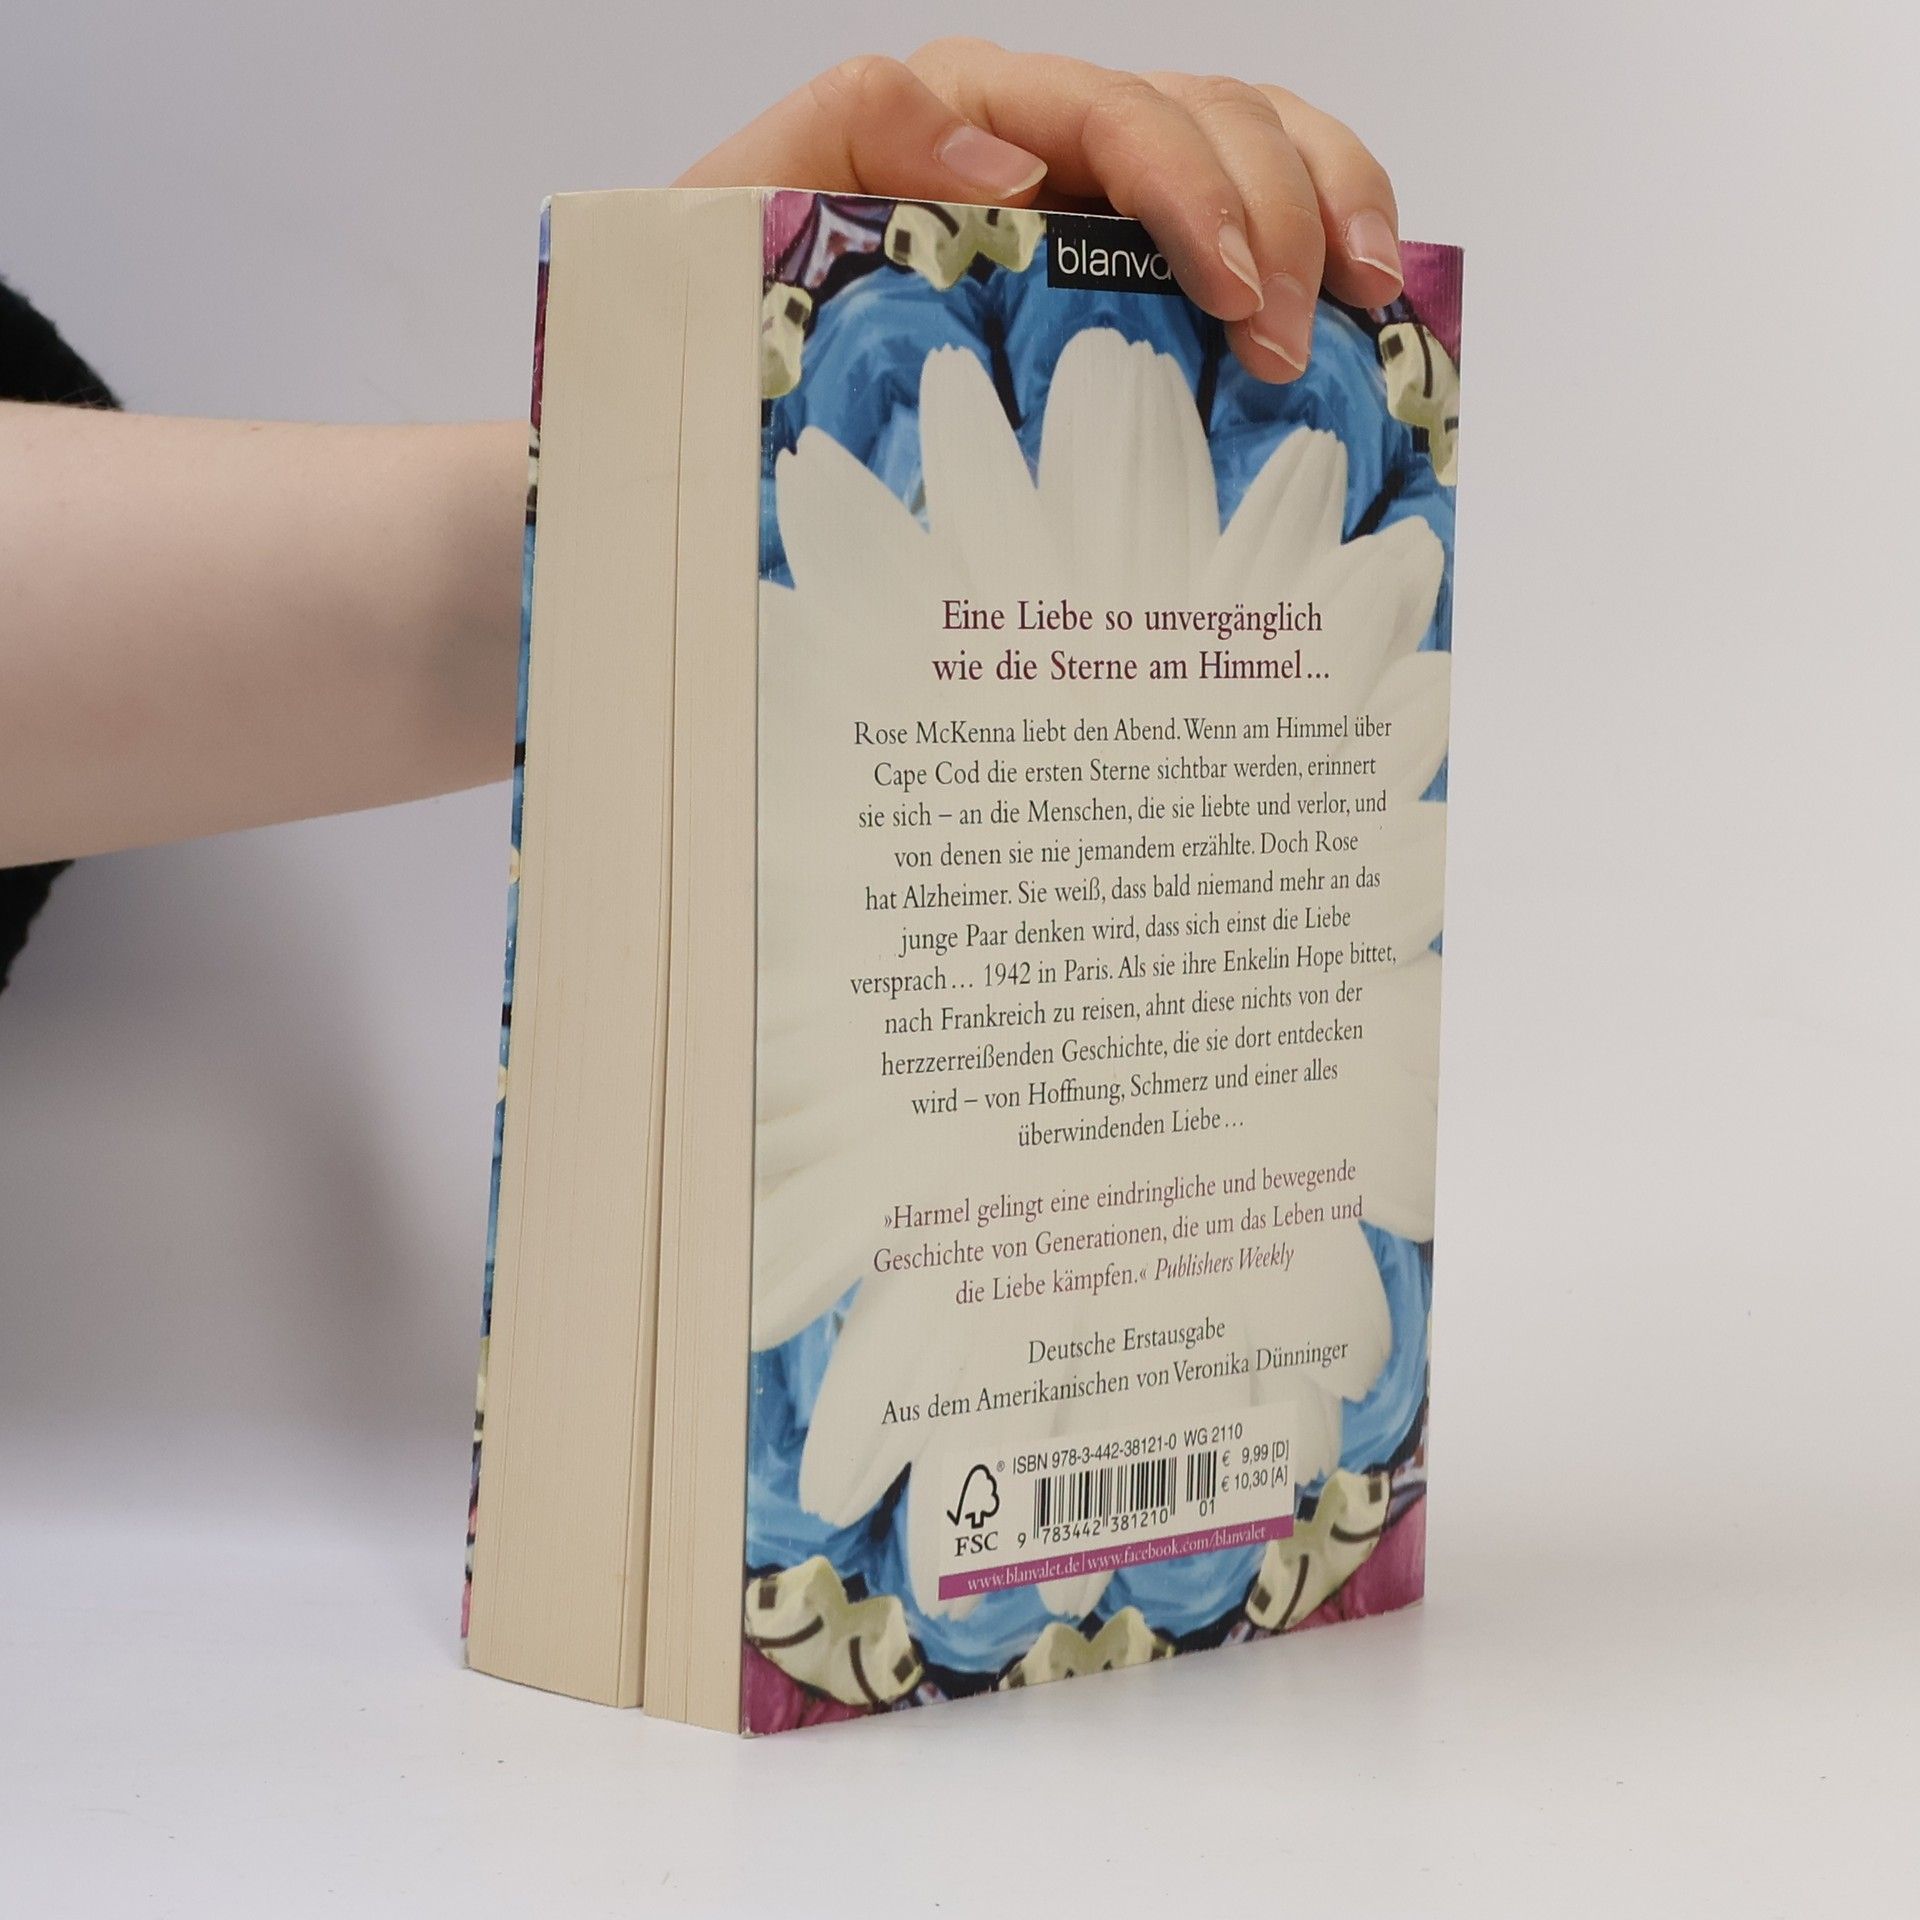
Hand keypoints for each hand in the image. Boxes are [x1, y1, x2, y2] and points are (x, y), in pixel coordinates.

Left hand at [676, 39, 1402, 383]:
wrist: (719, 377)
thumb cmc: (733, 306)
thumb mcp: (749, 213)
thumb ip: (853, 144)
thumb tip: (1003, 161)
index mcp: (962, 117)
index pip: (1112, 115)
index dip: (1192, 193)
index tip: (1237, 295)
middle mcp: (1044, 140)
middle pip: (1208, 118)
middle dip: (1274, 220)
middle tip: (1291, 346)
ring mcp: (1095, 193)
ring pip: (1252, 139)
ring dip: (1327, 207)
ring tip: (1369, 297)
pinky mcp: (1128, 258)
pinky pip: (1250, 209)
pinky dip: (1321, 230)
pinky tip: (1359, 292)